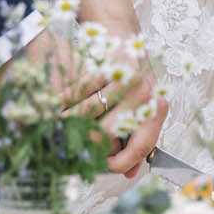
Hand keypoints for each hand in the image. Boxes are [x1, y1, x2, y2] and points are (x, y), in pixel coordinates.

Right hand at [12, 28, 166, 177]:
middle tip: (72, 148)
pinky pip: (77, 93)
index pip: (142, 146)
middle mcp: (144, 93)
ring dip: (67, 124)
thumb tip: (128, 173)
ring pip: (87, 114)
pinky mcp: (103, 64)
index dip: (121, 162)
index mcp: (157, 108)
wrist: (125, 40)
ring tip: (58, 129)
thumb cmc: (132, 82)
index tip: (104, 168)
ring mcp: (123, 78)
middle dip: (85, 144)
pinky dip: (63, 102)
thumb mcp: (141, 111)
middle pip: (108, 134)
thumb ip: (136, 141)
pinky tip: (56, 107)